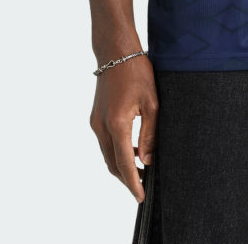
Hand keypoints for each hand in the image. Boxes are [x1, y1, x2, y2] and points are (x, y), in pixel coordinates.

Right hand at [90, 54, 157, 203]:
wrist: (115, 51)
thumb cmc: (136, 71)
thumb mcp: (151, 102)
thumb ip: (150, 133)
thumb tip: (147, 159)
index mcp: (117, 123)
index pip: (124, 163)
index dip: (133, 182)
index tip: (141, 196)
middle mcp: (102, 126)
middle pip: (112, 163)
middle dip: (127, 178)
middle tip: (144, 187)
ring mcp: (96, 122)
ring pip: (107, 154)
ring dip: (121, 165)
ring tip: (142, 170)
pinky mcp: (96, 117)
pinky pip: (105, 142)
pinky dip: (117, 151)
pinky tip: (132, 150)